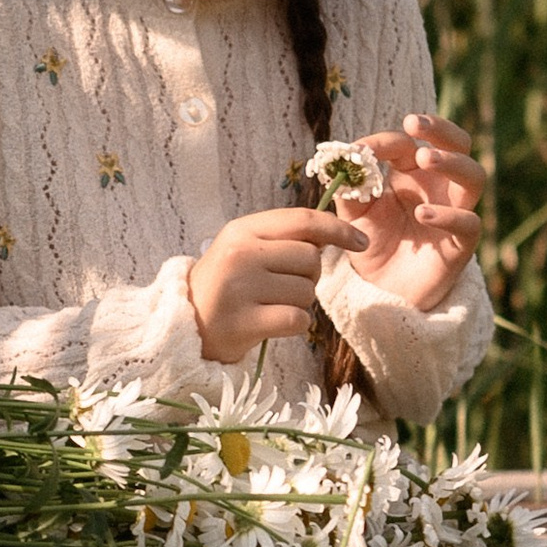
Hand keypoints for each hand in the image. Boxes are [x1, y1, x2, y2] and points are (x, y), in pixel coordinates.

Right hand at [186, 207, 366, 365]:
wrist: (184, 325)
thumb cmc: (224, 285)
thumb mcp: (244, 249)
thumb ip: (282, 238)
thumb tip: (333, 235)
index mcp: (242, 230)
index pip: (303, 221)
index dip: (338, 229)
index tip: (361, 241)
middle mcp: (241, 254)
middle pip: (310, 259)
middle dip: (308, 277)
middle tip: (280, 287)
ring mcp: (241, 288)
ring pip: (306, 292)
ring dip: (298, 303)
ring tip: (268, 305)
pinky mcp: (244, 322)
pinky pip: (297, 319)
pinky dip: (293, 325)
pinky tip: (270, 324)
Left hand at [334, 114, 485, 312]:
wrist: (379, 290)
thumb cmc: (370, 244)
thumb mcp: (352, 213)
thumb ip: (348, 188)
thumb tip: (341, 159)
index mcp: (411, 173)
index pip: (406, 143)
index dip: (385, 141)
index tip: (361, 149)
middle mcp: (438, 186)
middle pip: (457, 144)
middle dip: (440, 128)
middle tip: (415, 123)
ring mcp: (454, 212)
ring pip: (474, 176)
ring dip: (452, 162)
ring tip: (425, 157)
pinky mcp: (461, 243)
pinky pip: (469, 223)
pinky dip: (448, 215)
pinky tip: (422, 212)